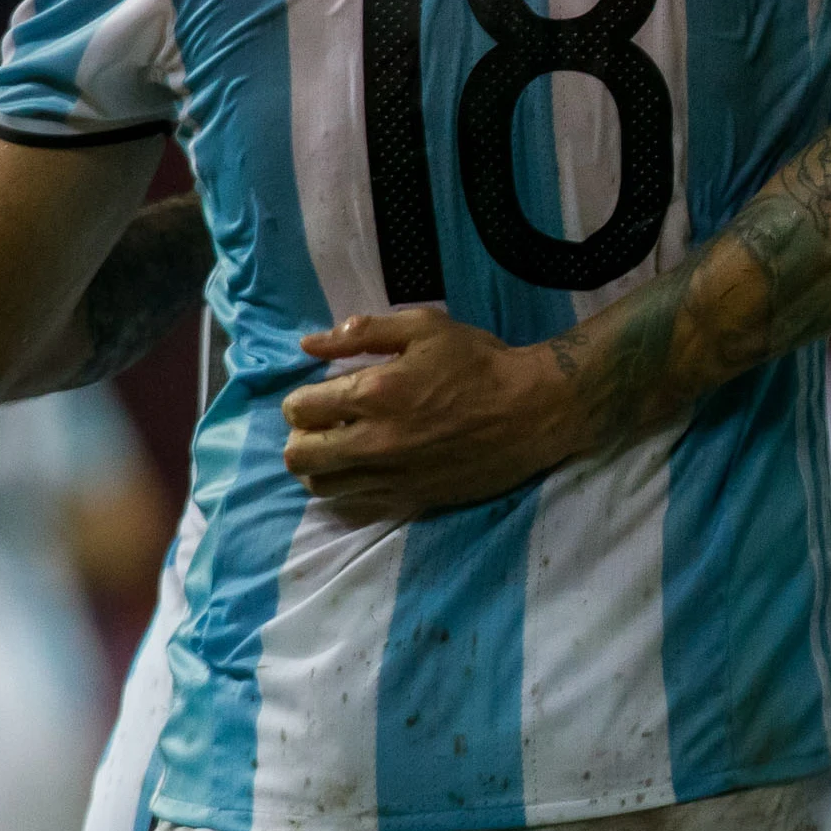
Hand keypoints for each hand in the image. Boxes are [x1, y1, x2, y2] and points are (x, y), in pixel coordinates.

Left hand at [282, 309, 587, 521]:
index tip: (321, 394)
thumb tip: (309, 345)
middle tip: (324, 424)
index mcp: (375, 392)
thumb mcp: (427, 327)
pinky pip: (354, 502)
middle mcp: (374, 441)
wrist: (533, 411)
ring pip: (319, 485)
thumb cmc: (480, 362)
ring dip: (320, 464)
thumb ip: (365, 332)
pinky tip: (368, 466)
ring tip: (342, 447)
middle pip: (298, 455)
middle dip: (301, 435)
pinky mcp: (410, 498)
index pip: (299, 409)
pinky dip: (349, 485)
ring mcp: (391, 475)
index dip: (301, 399)